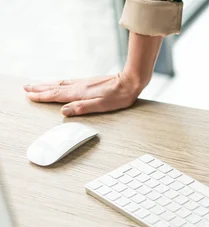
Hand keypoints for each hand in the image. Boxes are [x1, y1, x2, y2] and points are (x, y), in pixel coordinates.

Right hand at [23, 32, 161, 116]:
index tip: (29, 96)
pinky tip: (59, 84)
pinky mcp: (89, 82)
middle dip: (40, 89)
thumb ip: (82, 108)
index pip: (56, 95)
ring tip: (36, 85)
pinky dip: (58, 83)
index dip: (42, 96)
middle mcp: (79, 86)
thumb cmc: (118, 96)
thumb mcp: (101, 106)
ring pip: (60, 83)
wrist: (130, 81)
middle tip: (26, 88)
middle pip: (55, 87)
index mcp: (80, 93)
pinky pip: (68, 82)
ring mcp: (84, 83)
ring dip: (46, 84)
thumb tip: (63, 112)